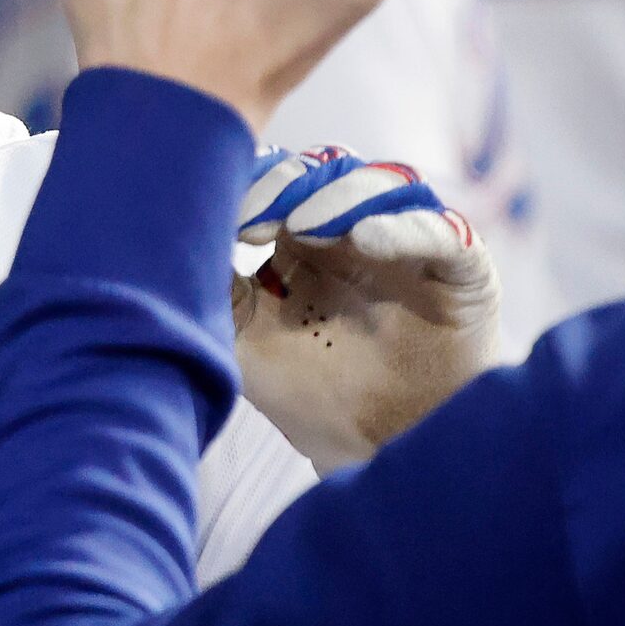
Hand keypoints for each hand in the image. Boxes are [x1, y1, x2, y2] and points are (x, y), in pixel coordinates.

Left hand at [231, 146, 500, 472]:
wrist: (377, 449)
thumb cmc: (307, 395)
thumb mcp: (241, 341)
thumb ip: (211, 289)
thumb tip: (162, 235)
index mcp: (302, 241)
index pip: (279, 186)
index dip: (253, 185)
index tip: (223, 206)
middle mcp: (355, 233)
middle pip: (328, 176)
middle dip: (292, 183)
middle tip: (262, 209)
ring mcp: (410, 246)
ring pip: (384, 187)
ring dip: (342, 196)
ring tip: (307, 221)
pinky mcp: (462, 269)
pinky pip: (443, 232)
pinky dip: (406, 228)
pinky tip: (368, 238)